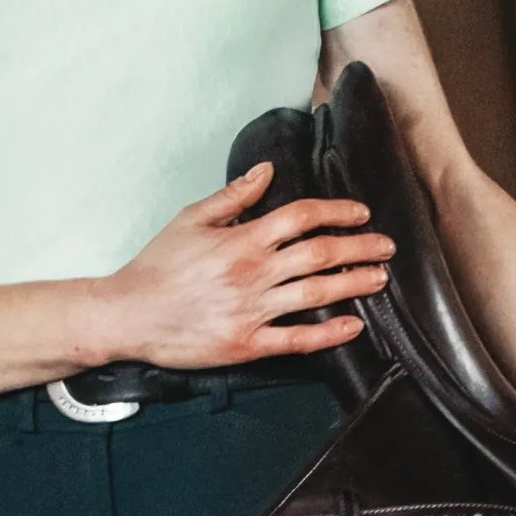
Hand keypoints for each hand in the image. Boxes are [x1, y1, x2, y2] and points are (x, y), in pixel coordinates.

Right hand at [103, 160, 395, 368]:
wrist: (128, 315)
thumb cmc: (156, 265)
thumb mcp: (191, 219)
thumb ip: (234, 196)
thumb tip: (268, 171)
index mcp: (241, 239)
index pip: (301, 217)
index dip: (337, 212)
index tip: (360, 213)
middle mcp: (252, 273)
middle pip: (320, 254)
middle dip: (359, 247)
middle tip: (387, 246)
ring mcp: (252, 311)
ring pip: (316, 294)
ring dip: (353, 284)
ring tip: (379, 278)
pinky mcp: (247, 344)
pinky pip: (297, 340)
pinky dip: (328, 333)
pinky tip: (352, 326)